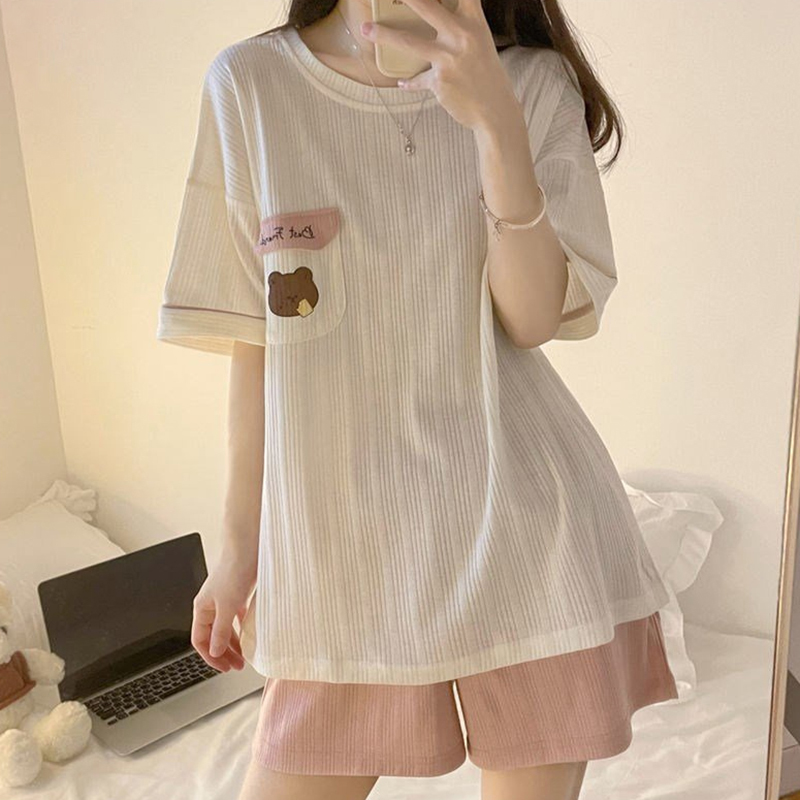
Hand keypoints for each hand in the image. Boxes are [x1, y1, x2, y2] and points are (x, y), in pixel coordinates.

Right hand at [190, 555, 255, 671]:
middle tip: (236, 666)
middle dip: (223, 653)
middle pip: (213, 636)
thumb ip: (220, 630)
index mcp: (202, 609)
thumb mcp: (227, 606)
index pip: (200, 641)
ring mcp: (224, 599)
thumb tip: (215, 650)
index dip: (210, 656)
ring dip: (233, 643)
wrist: (249, 546)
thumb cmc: (235, 570)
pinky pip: (236, 617)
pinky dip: (241, 628)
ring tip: (244, 655)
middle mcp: (211, 605)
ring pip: (225, 628)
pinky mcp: (238, 593)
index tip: (224, 668)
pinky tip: (250, 635)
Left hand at [360, 0, 520, 130]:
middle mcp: (462, 36)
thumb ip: (460, 26)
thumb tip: (435, 21)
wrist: (495, 111)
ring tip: (366, 30)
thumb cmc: (487, 75)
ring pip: (409, 42)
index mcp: (474, 22)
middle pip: (427, 7)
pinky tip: (403, 83)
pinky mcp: (438, 82)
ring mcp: (449, 59)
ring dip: (384, 35)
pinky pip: (417, 80)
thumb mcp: (480, 43)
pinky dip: (410, 83)